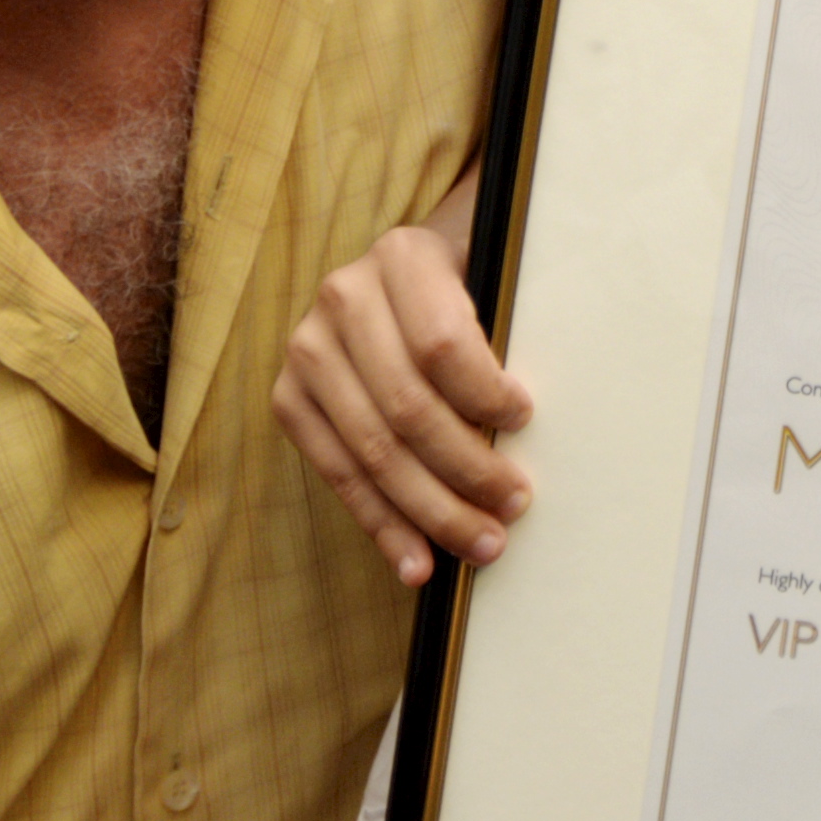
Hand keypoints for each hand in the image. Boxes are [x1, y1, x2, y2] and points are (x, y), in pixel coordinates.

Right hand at [275, 216, 534, 580]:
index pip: (440, 344)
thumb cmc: (465, 285)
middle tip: (515, 506)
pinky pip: (339, 475)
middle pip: (407, 408)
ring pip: (373, 451)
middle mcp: (343, 299)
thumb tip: (530, 427)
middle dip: (467, 470)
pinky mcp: (290, 399)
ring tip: (482, 546)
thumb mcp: (492, 276)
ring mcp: (307, 351)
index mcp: (402, 258)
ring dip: (431, 511)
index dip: (483, 393)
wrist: (402, 268)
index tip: (524, 422)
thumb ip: (506, 327)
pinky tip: (417, 561)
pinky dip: (383, 526)